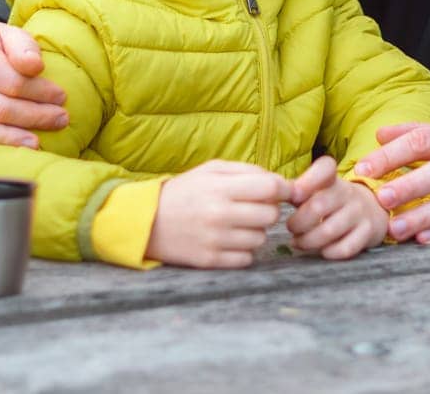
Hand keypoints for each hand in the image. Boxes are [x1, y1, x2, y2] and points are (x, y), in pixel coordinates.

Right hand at [147, 161, 291, 268]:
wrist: (146, 221)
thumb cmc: (184, 191)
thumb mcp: (211, 170)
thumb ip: (246, 171)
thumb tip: (279, 182)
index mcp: (220, 187)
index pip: (270, 187)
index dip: (283, 188)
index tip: (281, 191)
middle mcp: (219, 214)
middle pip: (270, 215)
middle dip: (268, 209)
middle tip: (253, 207)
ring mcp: (215, 240)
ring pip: (261, 238)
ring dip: (255, 231)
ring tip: (237, 224)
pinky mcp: (210, 260)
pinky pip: (247, 258)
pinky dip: (243, 250)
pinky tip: (229, 240)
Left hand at [285, 156, 389, 259]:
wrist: (370, 210)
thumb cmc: (331, 201)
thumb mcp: (317, 190)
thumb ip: (296, 190)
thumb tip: (270, 196)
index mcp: (332, 179)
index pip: (325, 168)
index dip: (306, 182)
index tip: (293, 196)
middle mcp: (348, 192)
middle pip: (318, 206)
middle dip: (298, 222)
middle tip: (290, 228)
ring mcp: (360, 212)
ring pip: (329, 230)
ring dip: (307, 241)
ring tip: (298, 242)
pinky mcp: (368, 232)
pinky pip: (345, 248)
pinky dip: (328, 252)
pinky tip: (320, 251)